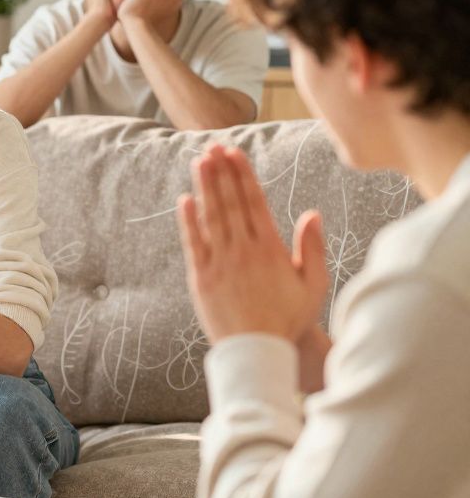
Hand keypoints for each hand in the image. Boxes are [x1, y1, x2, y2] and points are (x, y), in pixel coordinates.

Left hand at [176, 144, 329, 343]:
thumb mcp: (313, 285)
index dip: (243, 175)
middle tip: (213, 146)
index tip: (235, 153)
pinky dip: (188, 220)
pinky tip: (184, 200)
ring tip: (200, 162)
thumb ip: (313, 248)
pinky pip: (193, 243)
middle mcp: (244, 251)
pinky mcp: (201, 277)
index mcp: (271, 249)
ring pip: (211, 217)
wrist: (258, 351)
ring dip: (205, 187)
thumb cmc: (288, 319)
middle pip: (231, 203)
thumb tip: (312, 213)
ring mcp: (220, 263)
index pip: (255, 202)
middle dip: (222, 172)